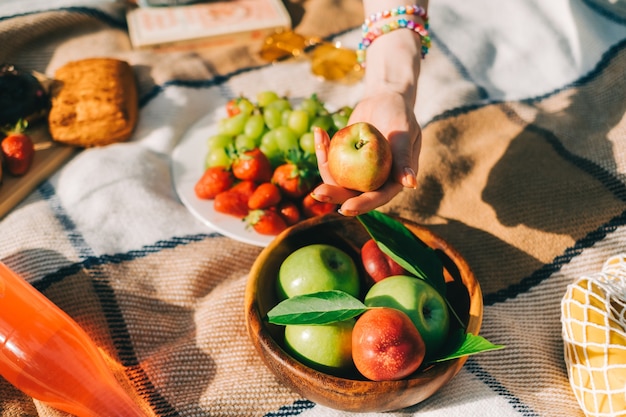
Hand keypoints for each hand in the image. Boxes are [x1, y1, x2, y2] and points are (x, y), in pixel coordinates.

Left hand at [312, 90, 420, 215]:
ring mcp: (359, 172)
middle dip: (334, 195)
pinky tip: (319, 132)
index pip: (378, 197)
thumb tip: (410, 184)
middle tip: (317, 193)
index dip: (362, 205)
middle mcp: (376, 180)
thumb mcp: (403, 133)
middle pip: (354, 194)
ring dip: (324, 167)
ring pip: (338, 181)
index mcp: (394, 180)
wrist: (384, 100)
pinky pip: (331, 162)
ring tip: (320, 140)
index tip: (345, 209)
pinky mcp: (346, 161)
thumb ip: (404, 157)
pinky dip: (323, 150)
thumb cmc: (399, 114)